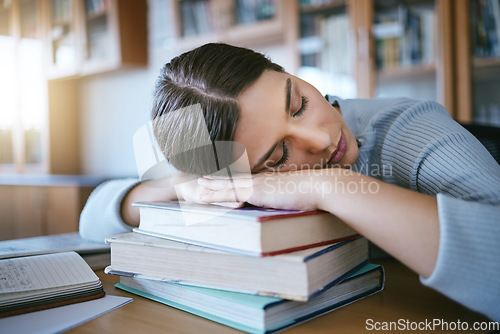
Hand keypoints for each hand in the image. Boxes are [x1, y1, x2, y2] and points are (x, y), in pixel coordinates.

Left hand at [197, 169, 335, 210]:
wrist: (319, 186)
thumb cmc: (314, 192)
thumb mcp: (300, 193)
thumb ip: (291, 195)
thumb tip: (293, 201)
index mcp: (269, 180)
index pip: (246, 179)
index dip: (232, 178)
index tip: (223, 176)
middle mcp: (259, 179)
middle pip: (233, 179)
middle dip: (217, 179)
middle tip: (202, 178)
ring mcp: (255, 185)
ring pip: (226, 185)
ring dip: (210, 186)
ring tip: (196, 185)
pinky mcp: (253, 192)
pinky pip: (227, 194)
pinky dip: (213, 195)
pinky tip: (201, 196)